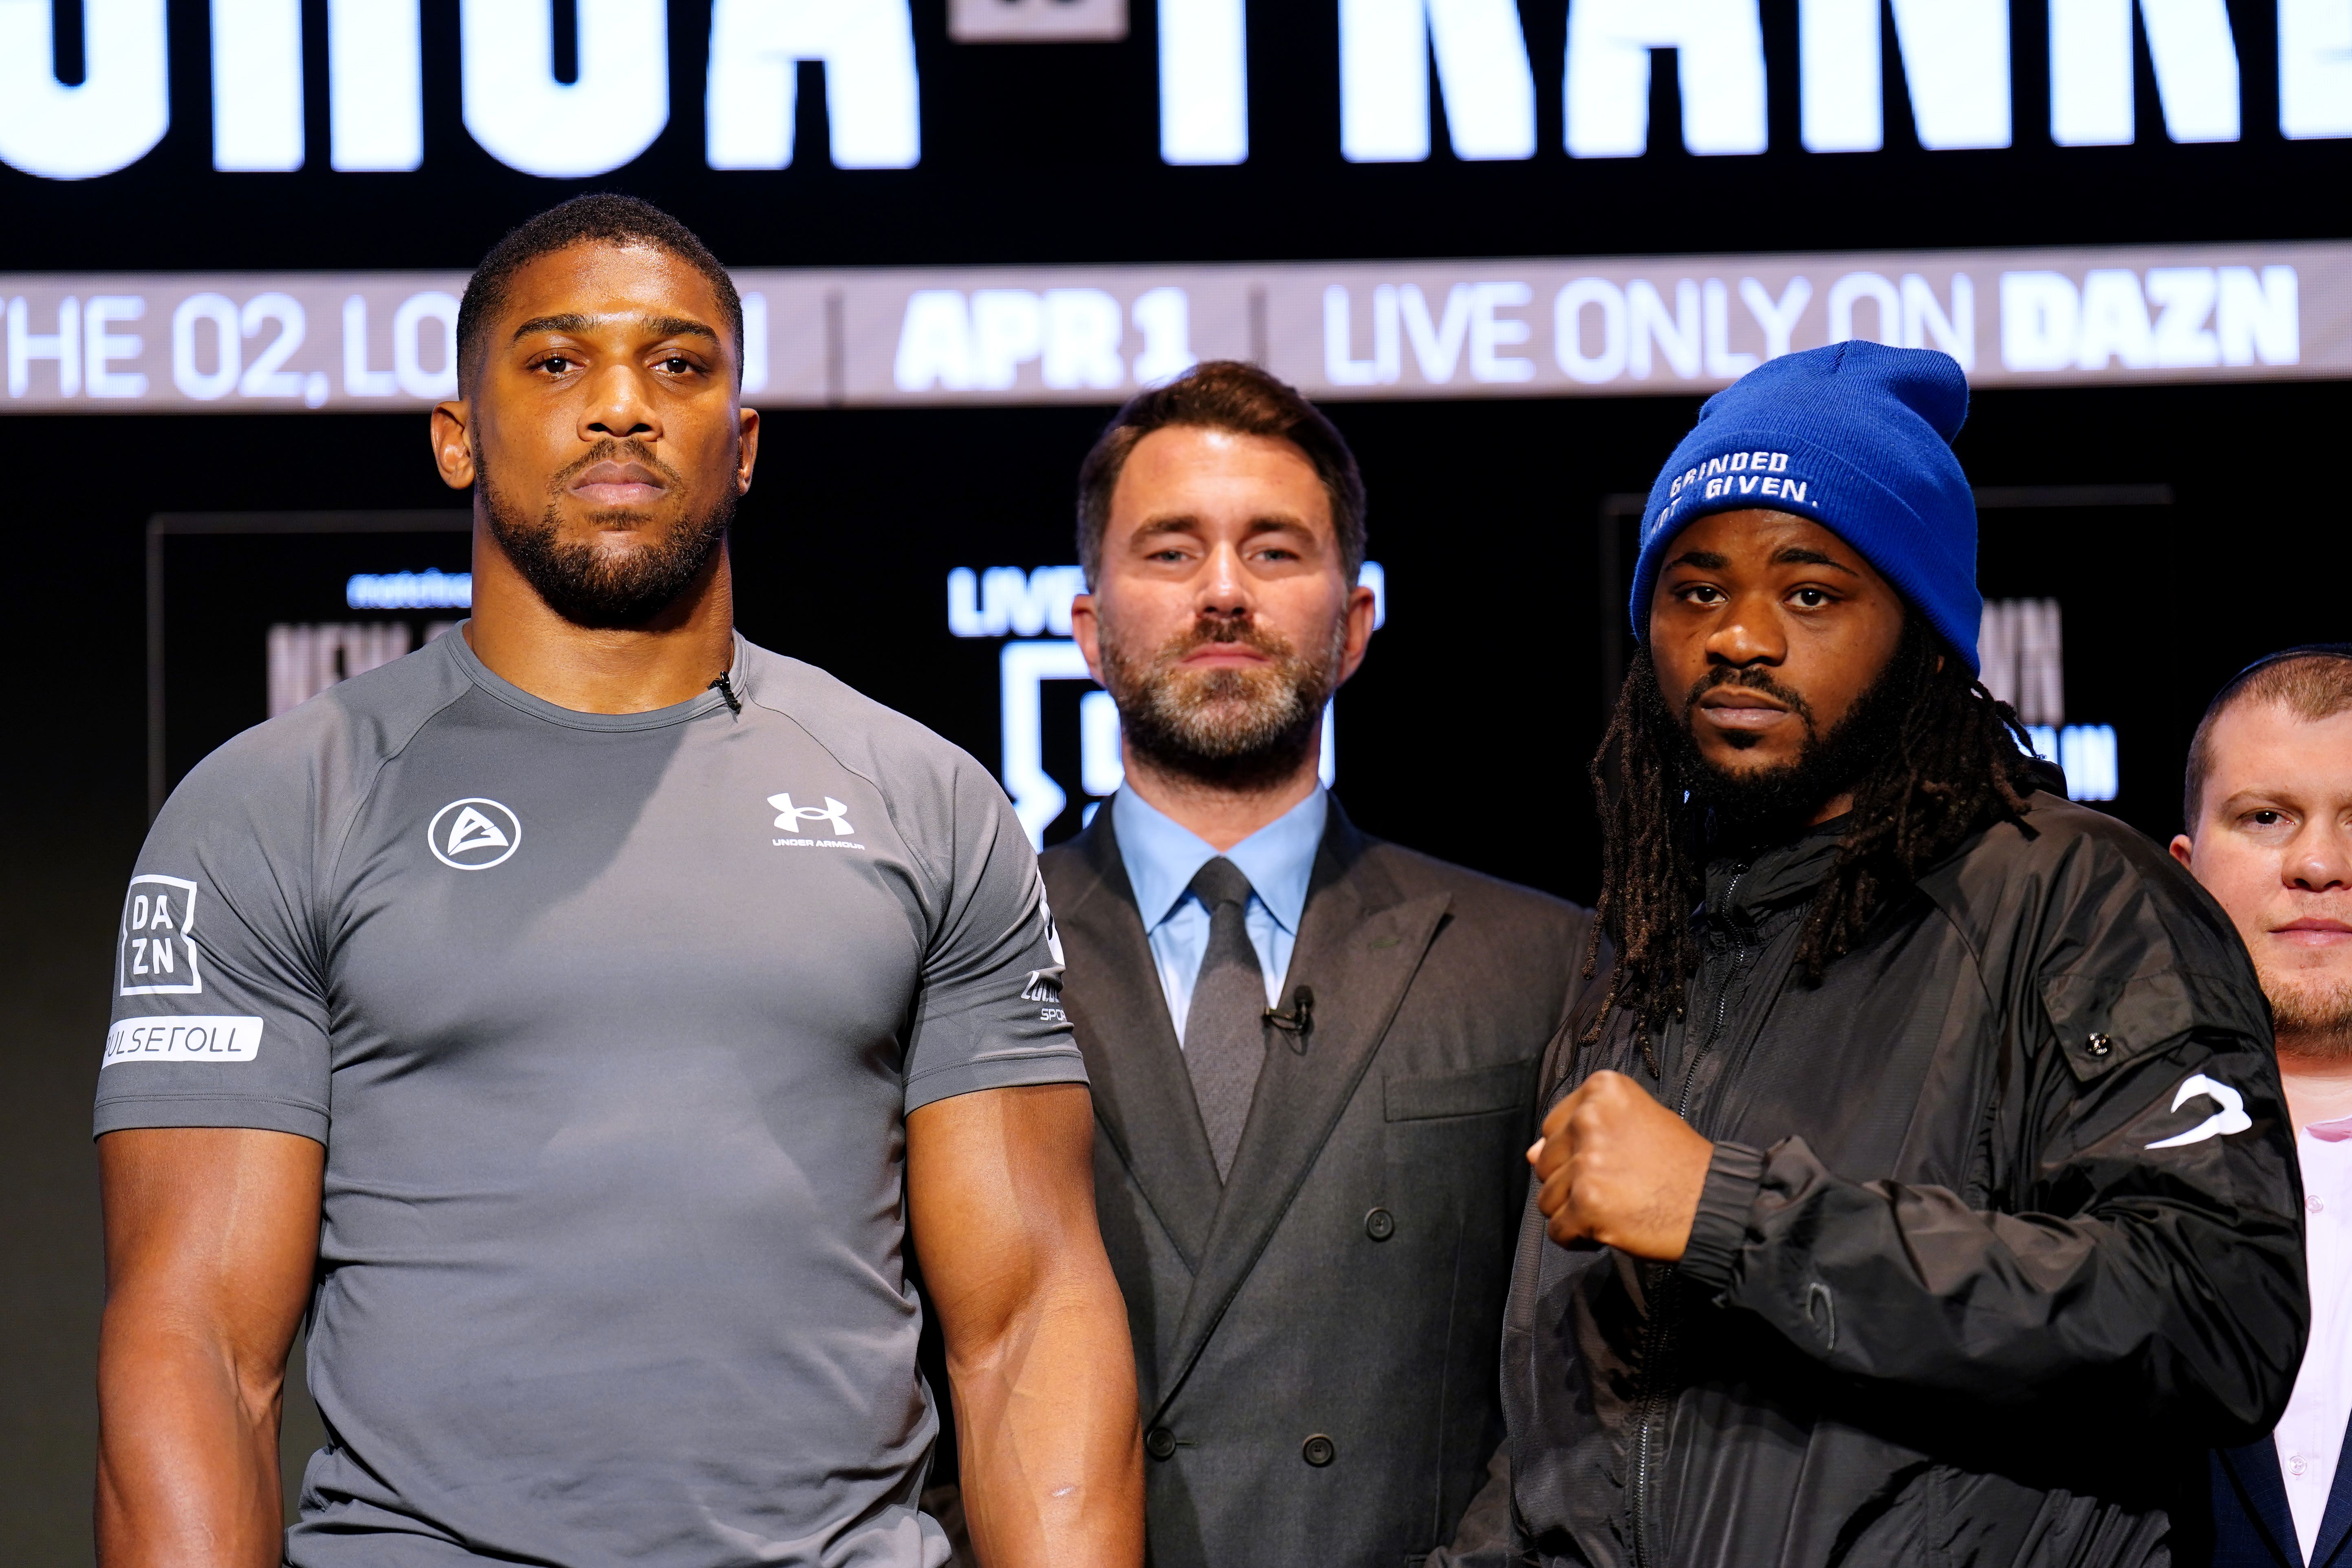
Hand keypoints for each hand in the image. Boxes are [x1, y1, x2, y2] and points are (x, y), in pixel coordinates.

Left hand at [1526, 1070, 1713, 1260]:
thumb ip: (1581, 1133)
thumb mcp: (1636, 1127)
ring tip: (1614, 1209)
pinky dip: (1577, 1238)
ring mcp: (1587, 1161)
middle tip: (1614, 1189)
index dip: (1574, 1153)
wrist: (1715, 1205)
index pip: (1553, 1127)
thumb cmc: (1680, 1165)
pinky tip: (1608, 1230)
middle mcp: (1590, 1119)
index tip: (1606, 1162)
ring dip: (1574, 1212)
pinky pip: (1556, 1230)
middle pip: (1545, 1163)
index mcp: (1602, 1090)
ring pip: (1547, 1199)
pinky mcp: (1587, 1202)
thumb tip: (1530, 1154)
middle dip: (1571, 1184)